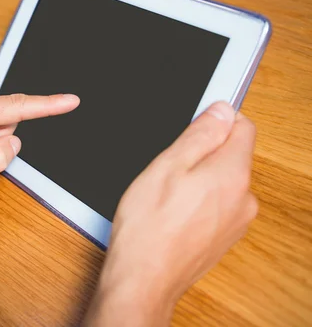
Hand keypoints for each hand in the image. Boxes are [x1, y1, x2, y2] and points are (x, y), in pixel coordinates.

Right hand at [84, 102, 257, 325]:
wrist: (144, 278)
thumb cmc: (148, 225)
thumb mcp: (167, 165)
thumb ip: (200, 135)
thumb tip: (221, 111)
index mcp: (233, 174)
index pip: (242, 127)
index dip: (215, 121)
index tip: (191, 130)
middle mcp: (244, 198)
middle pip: (232, 156)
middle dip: (204, 153)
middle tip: (169, 168)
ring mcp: (237, 222)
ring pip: (223, 182)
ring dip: (201, 179)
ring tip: (167, 195)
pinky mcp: (225, 238)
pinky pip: (218, 206)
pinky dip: (199, 202)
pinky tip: (173, 213)